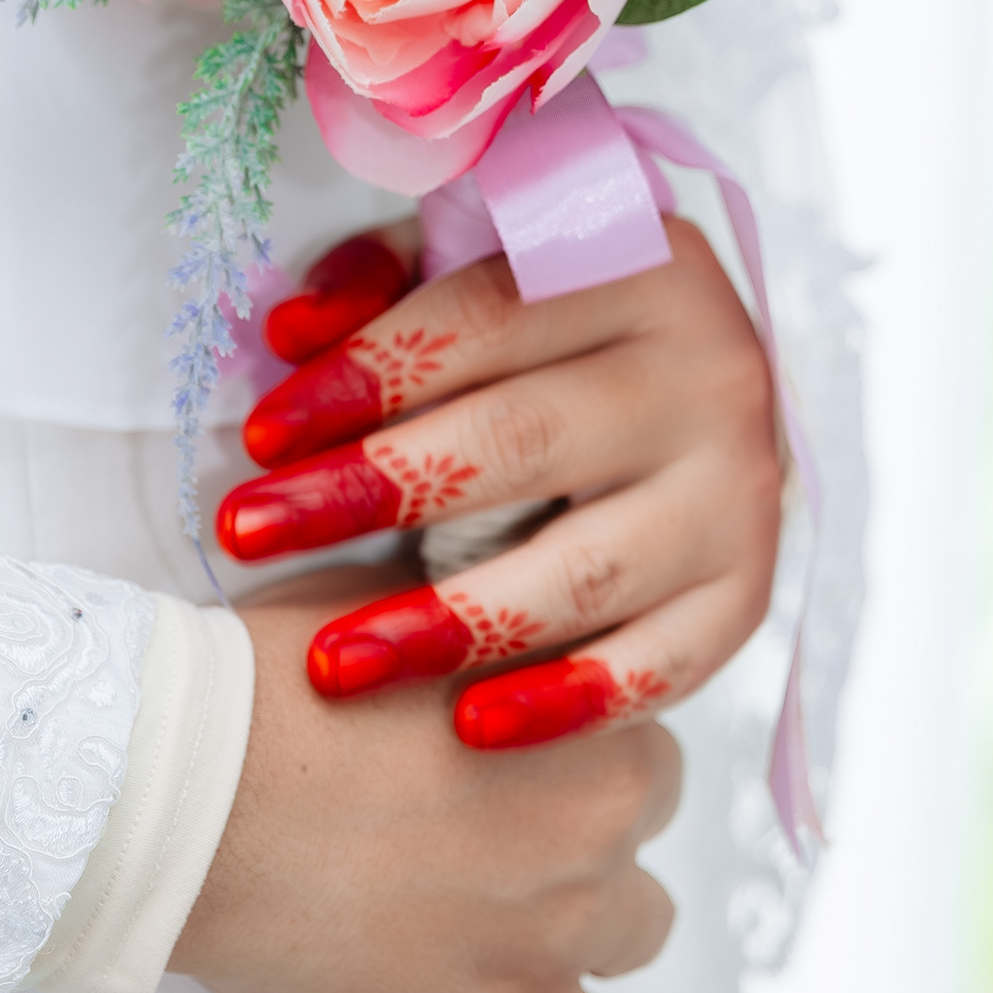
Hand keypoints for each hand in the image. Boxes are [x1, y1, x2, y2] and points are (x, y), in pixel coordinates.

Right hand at [170, 568, 679, 992]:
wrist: (191, 797)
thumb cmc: (270, 685)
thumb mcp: (388, 605)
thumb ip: (471, 619)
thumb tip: (488, 614)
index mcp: (580, 705)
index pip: (633, 727)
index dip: (570, 740)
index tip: (506, 753)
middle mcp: (600, 814)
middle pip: (639, 826)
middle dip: (581, 825)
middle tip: (486, 826)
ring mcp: (564, 921)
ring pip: (637, 934)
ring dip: (579, 925)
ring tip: (483, 912)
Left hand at [216, 221, 780, 749]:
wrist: (709, 390)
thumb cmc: (558, 326)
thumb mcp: (483, 264)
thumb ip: (384, 277)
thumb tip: (290, 331)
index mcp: (643, 265)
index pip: (486, 317)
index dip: (364, 374)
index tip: (257, 437)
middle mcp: (710, 375)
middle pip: (522, 440)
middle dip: (369, 491)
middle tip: (246, 534)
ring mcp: (738, 493)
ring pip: (583, 568)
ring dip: (448, 620)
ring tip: (331, 661)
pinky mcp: (746, 594)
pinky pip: (661, 668)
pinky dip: (568, 705)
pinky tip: (468, 729)